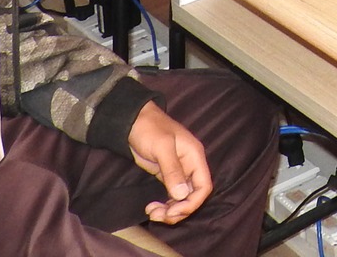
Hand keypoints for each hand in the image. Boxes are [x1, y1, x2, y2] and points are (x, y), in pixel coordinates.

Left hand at [128, 102, 212, 223]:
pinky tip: (152, 207)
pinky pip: (171, 196)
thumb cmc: (150, 129)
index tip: (173, 210)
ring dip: (170, 210)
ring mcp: (178, 172)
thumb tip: (181, 195)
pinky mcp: (166, 175)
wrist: (132, 121)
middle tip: (158, 215)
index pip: (204, 186)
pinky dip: (164, 205)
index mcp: (194, 157)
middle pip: (193, 196)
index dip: (192, 202)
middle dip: (178, 209)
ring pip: (181, 199)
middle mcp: (190, 166)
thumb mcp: (162, 147)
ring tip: (152, 213)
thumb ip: (172, 170)